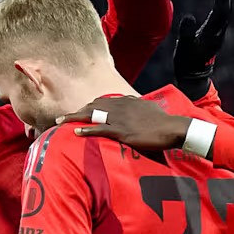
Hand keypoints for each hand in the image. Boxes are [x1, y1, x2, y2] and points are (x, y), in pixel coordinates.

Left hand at [58, 96, 189, 149]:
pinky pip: (99, 129)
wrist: (173, 128)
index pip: (102, 101)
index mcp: (126, 101)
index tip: (80, 112)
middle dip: (76, 112)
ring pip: (91, 116)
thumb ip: (139, 106)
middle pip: (92, 106)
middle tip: (63, 118)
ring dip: (74, 118)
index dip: (88, 107)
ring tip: (60, 122)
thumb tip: (137, 104)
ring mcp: (119, 118)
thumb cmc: (164, 121)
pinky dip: (86, 130)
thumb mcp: (149, 109)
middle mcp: (119, 106)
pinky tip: (75, 133)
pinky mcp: (121, 131)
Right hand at [173, 0, 232, 98]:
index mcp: (213, 31)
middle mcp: (219, 30)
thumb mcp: (184, 47)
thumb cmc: (187, 62)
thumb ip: (186, 32)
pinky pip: (222, 13)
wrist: (193, 76)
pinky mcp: (216, 33)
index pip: (221, 7)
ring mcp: (219, 32)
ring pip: (226, 8)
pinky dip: (223, 0)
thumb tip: (189, 17)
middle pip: (227, 5)